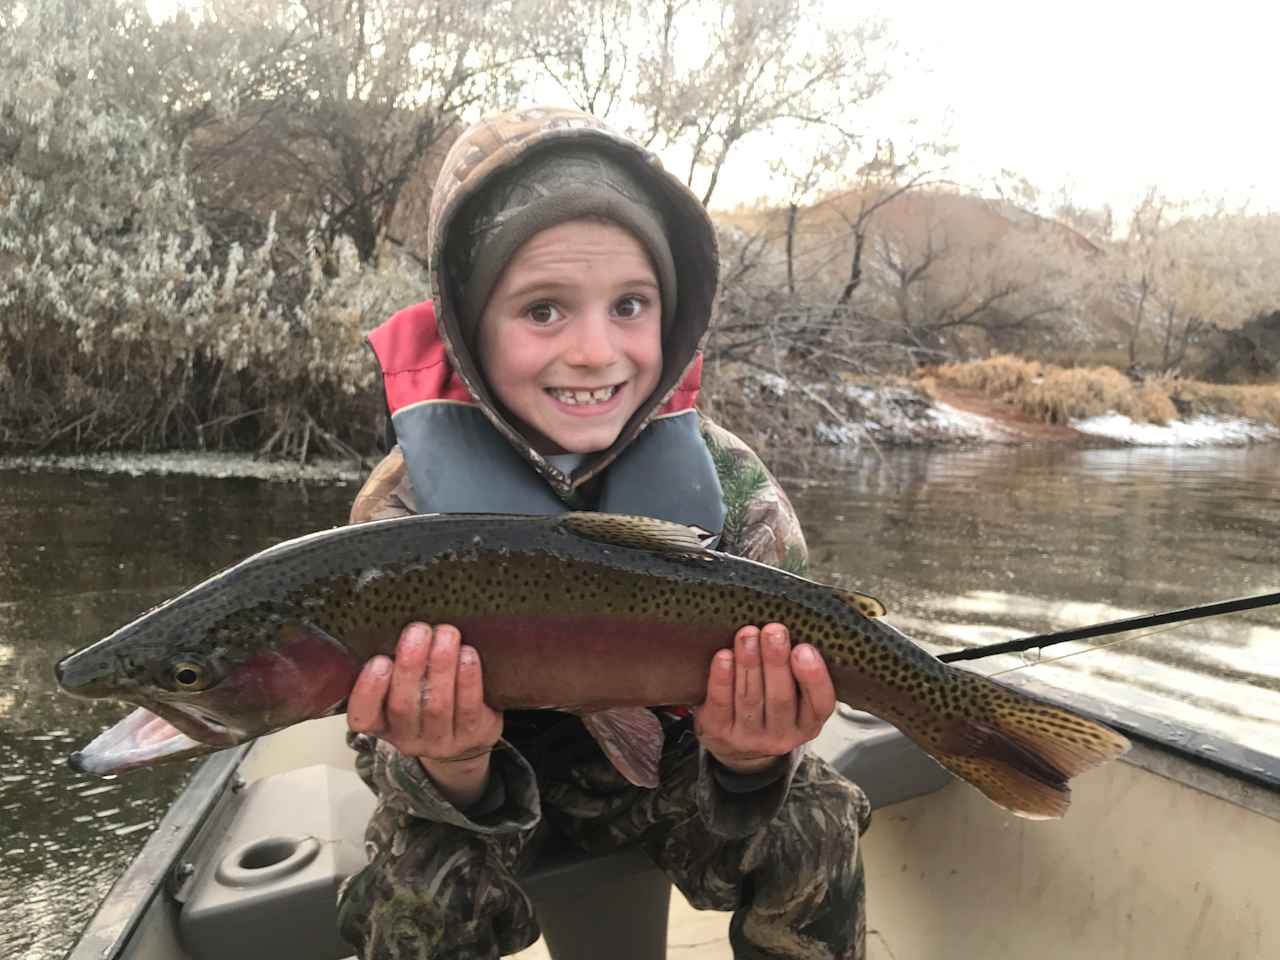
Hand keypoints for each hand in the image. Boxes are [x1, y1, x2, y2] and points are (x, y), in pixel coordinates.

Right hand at [348, 623, 502, 806]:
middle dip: (410, 665)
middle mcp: (407, 737)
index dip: (368, 690)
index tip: (379, 660)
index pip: (363, 716)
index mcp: (381, 723)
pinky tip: (468, 655)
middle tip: (418, 631)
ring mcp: (440, 741)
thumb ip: (395, 663)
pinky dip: (468, 679)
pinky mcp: (473, 735)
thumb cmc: (428, 698)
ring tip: (446, 635)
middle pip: (403, 705)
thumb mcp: (402, 686)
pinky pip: (468, 708)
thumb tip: (394, 621)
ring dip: (441, 666)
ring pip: (437, 705)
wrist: (468, 731)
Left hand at [693, 623, 835, 774]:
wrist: (735, 746)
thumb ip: (798, 670)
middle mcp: (782, 736)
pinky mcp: (720, 733)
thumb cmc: (769, 706)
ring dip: (749, 663)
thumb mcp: (795, 697)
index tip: (804, 649)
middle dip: (776, 661)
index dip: (813, 677)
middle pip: (780, 698)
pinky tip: (724, 657)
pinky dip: (722, 679)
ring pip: (750, 697)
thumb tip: (794, 627)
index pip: (820, 703)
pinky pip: (721, 704)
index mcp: (808, 723)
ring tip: (748, 634)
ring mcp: (750, 738)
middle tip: (774, 631)